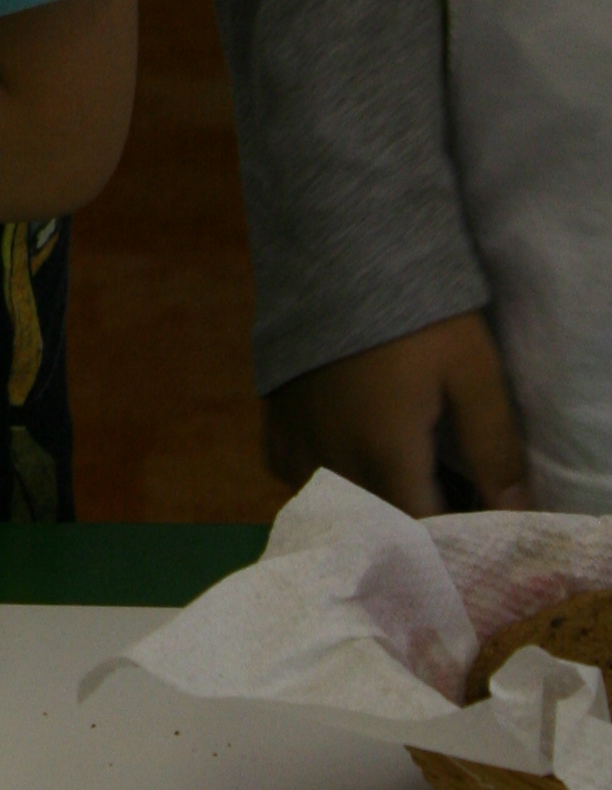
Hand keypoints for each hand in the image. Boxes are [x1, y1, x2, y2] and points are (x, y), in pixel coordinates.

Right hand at [265, 311, 530, 514]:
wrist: (338, 249)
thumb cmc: (417, 313)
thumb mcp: (472, 372)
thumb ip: (495, 449)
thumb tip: (517, 514)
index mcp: (383, 457)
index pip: (420, 537)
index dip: (452, 540)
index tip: (473, 521)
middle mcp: (332, 463)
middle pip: (378, 527)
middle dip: (415, 523)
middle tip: (446, 490)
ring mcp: (295, 444)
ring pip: (337, 506)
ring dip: (369, 501)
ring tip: (401, 470)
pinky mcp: (272, 423)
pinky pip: (297, 475)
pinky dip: (325, 476)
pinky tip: (349, 448)